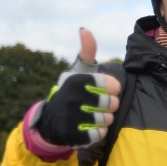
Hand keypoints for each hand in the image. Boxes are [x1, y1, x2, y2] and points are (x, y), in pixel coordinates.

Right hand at [35, 28, 121, 146]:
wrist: (53, 119)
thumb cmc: (74, 91)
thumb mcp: (79, 71)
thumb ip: (87, 51)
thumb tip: (85, 29)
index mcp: (77, 80)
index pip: (113, 85)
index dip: (113, 88)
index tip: (106, 88)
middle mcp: (72, 98)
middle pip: (112, 104)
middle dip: (110, 105)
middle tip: (99, 104)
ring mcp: (71, 118)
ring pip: (107, 120)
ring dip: (105, 119)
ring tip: (93, 115)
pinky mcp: (72, 136)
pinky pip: (99, 135)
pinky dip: (98, 133)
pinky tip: (89, 127)